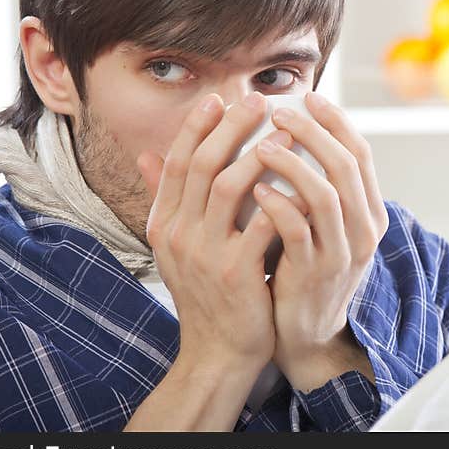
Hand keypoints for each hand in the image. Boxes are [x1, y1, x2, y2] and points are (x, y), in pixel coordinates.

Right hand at [136, 92, 296, 380]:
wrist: (218, 351)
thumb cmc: (207, 292)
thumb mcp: (177, 246)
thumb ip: (169, 199)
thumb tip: (146, 153)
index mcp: (163, 224)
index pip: (176, 162)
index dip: (196, 127)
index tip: (219, 98)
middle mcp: (177, 234)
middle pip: (200, 165)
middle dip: (230, 128)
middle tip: (260, 101)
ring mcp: (204, 254)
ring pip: (226, 187)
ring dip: (258, 154)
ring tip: (287, 132)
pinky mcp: (234, 273)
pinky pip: (261, 224)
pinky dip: (281, 199)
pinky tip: (303, 180)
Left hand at [251, 91, 389, 388]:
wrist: (305, 332)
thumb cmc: (304, 268)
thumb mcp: (321, 225)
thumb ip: (315, 186)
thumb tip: (294, 133)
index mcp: (368, 212)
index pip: (360, 154)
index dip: (336, 122)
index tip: (308, 97)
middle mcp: (364, 229)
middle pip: (346, 166)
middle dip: (313, 133)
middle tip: (278, 111)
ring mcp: (342, 252)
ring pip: (326, 195)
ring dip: (293, 163)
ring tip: (262, 144)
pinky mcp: (314, 273)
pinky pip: (298, 231)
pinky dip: (278, 205)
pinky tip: (257, 189)